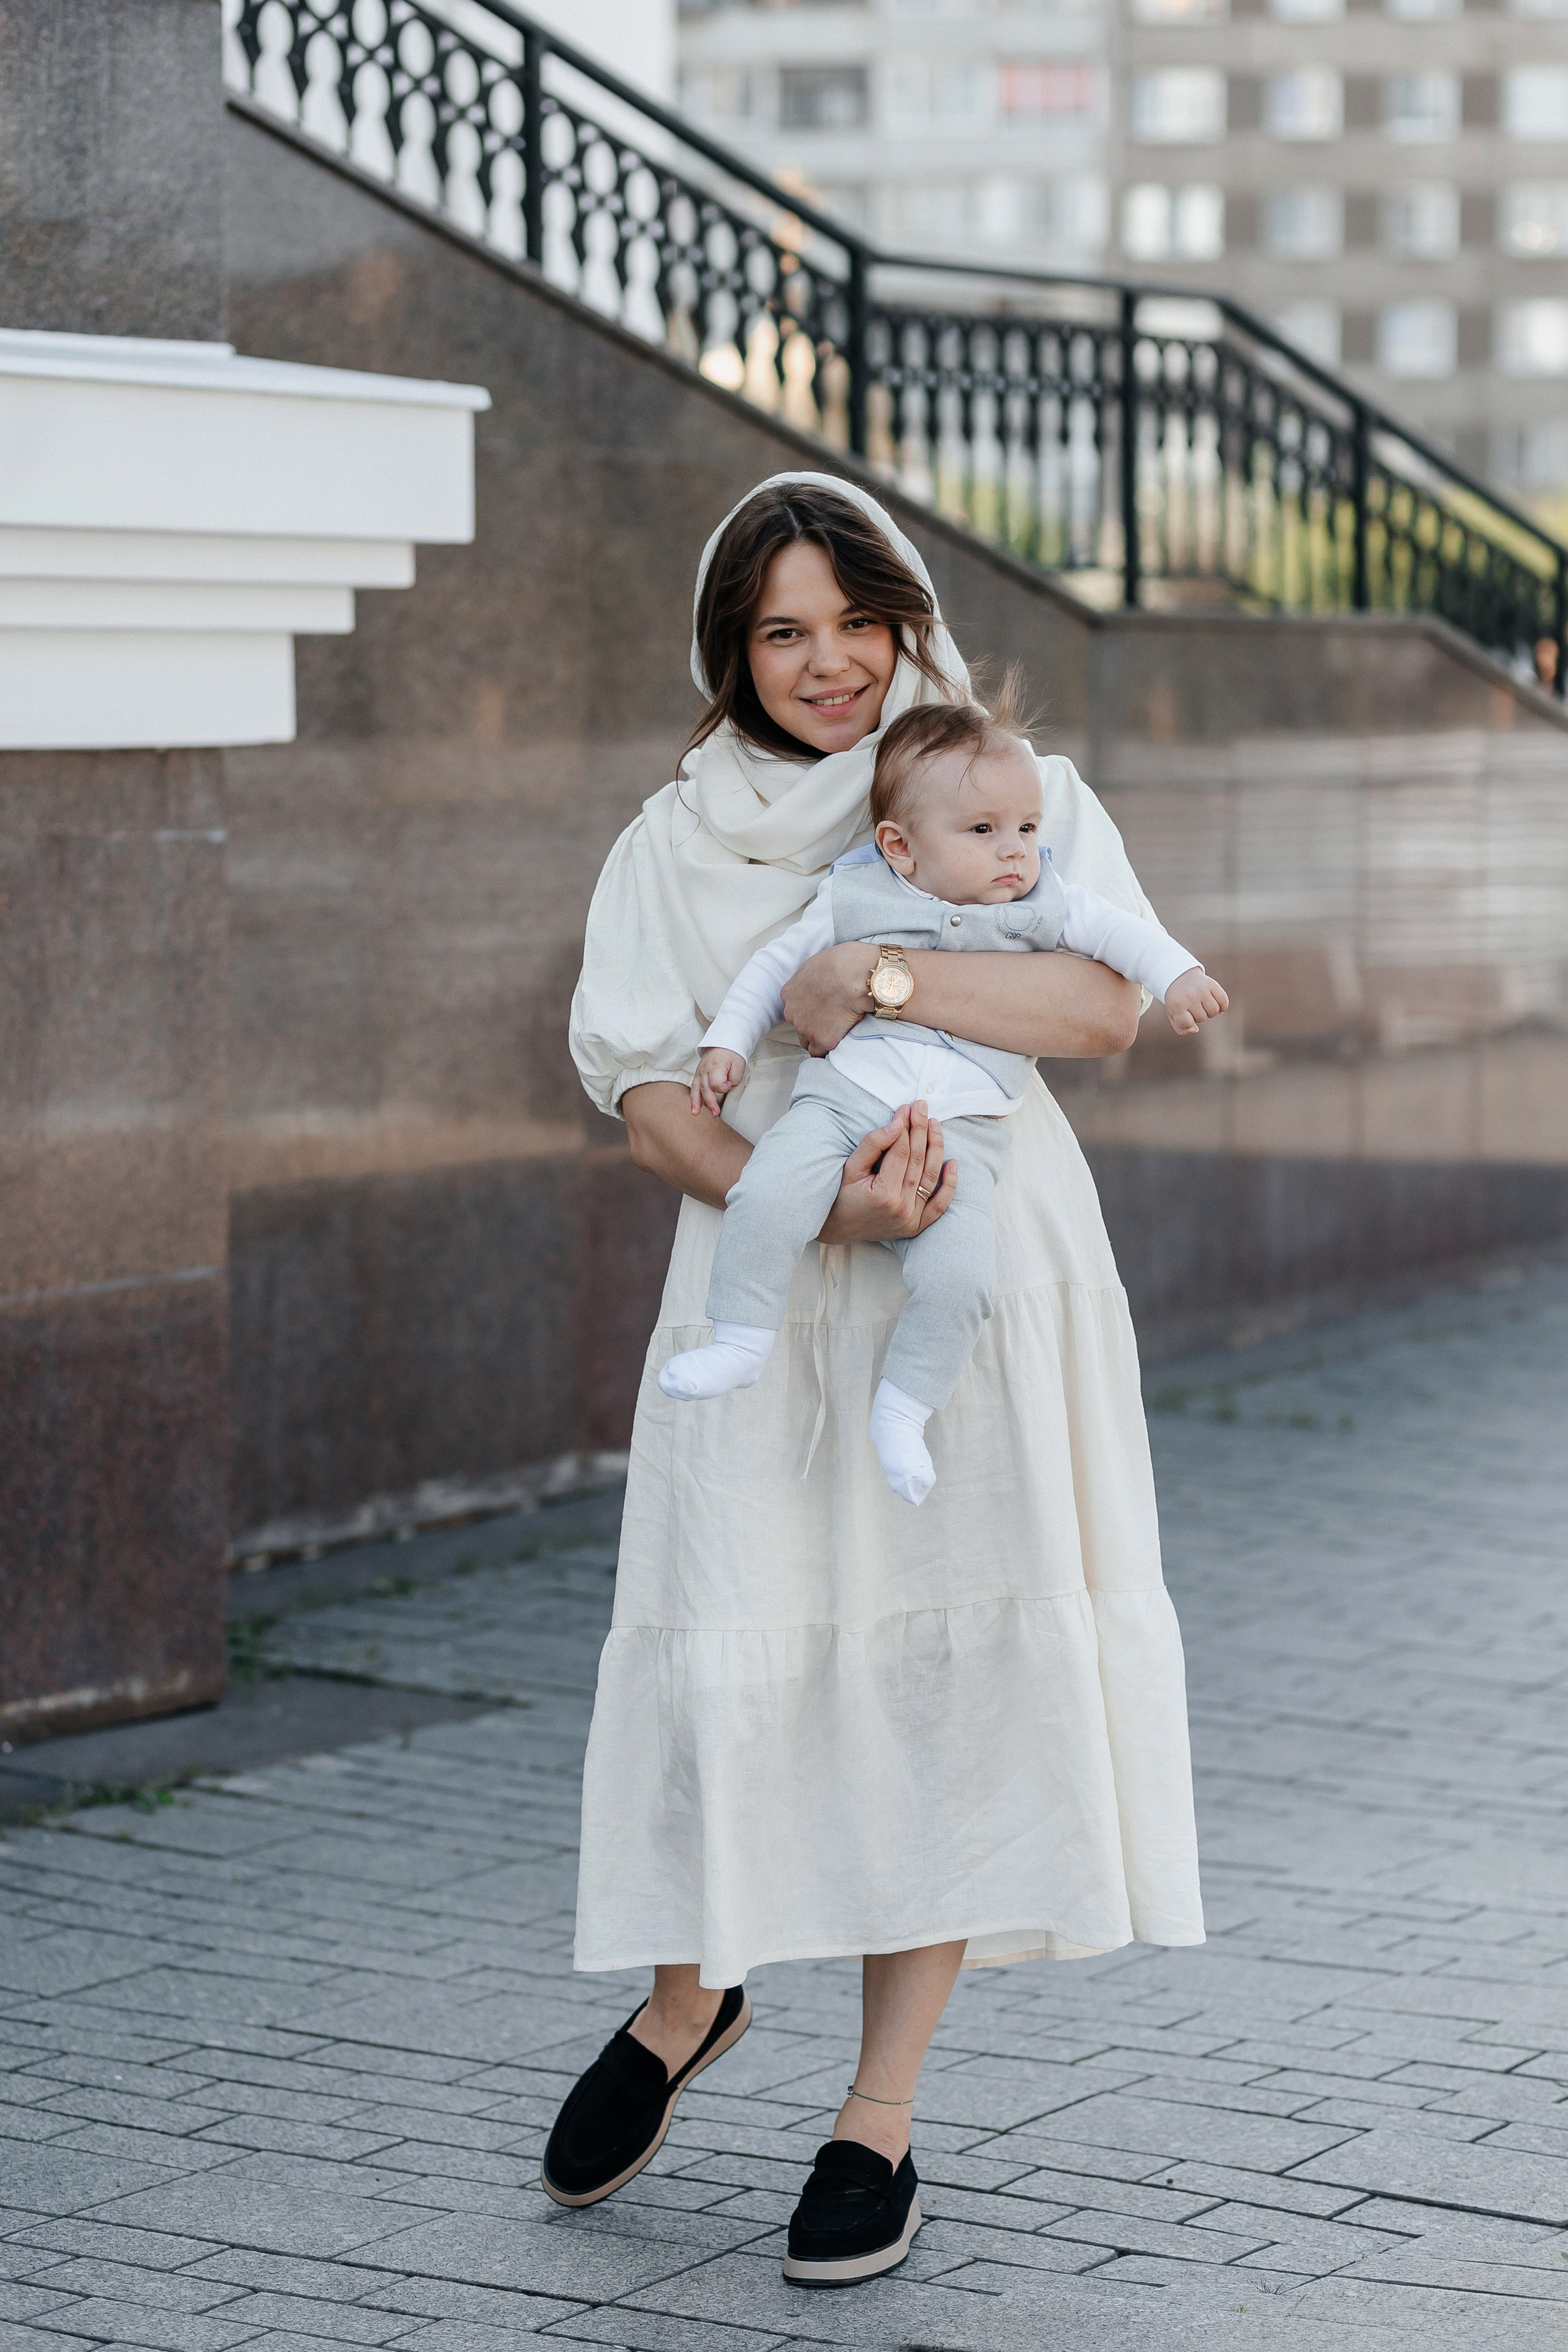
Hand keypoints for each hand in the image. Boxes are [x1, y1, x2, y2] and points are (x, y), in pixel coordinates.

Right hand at [691, 1047, 746, 1116]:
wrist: (723, 1042)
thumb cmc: (732, 1053)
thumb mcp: (739, 1065)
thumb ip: (734, 1079)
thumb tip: (725, 1087)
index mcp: (715, 1066)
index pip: (717, 1084)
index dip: (725, 1086)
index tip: (730, 1082)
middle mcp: (705, 1070)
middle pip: (705, 1089)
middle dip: (711, 1103)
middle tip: (716, 1113)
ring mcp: (699, 1072)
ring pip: (696, 1089)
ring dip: (696, 1102)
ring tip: (695, 1113)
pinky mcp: (698, 1074)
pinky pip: (694, 1087)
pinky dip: (694, 1097)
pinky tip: (694, 1107)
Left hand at [782, 941, 879, 1055]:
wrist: (857, 975)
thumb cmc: (843, 963)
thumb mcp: (817, 962)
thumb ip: (809, 978)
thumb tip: (818, 983)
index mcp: (789, 993)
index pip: (794, 1008)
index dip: (808, 1009)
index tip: (821, 1008)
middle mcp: (793, 1013)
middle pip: (799, 1025)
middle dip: (812, 1024)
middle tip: (832, 1017)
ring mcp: (806, 1028)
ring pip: (808, 1041)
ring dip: (819, 1037)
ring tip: (838, 1029)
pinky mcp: (823, 1040)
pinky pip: (821, 1052)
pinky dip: (829, 1048)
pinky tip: (839, 1041)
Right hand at [818, 1101, 956, 1243]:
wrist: (839, 1228)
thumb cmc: (842, 1195)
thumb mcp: (851, 1167)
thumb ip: (873, 1144)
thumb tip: (898, 1124)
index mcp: (883, 1194)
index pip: (901, 1152)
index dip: (904, 1127)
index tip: (905, 1109)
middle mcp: (901, 1208)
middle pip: (917, 1160)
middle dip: (920, 1130)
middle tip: (922, 1107)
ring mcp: (912, 1219)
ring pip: (930, 1177)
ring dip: (936, 1147)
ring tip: (934, 1124)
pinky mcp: (917, 1226)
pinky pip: (940, 1205)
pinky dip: (949, 1185)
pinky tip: (952, 1162)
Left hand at [1165, 968, 1228, 1036]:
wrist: (1180, 977)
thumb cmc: (1177, 1000)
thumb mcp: (1173, 1014)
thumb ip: (1181, 1028)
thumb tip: (1196, 1030)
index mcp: (1176, 1004)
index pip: (1187, 1024)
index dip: (1187, 1022)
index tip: (1183, 1014)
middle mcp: (1189, 996)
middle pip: (1202, 1018)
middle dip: (1198, 1015)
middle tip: (1192, 1005)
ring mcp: (1201, 990)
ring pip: (1214, 1011)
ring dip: (1210, 1011)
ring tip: (1203, 1004)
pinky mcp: (1212, 984)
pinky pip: (1224, 1002)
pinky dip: (1222, 1006)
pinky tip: (1215, 1003)